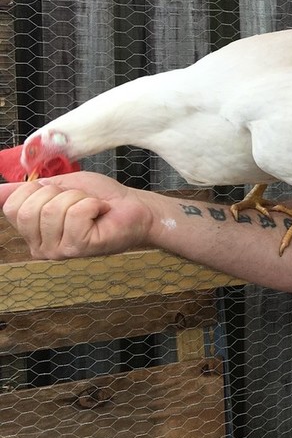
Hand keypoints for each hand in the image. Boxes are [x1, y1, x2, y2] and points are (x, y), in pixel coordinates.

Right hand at [1, 172, 154, 259]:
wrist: (134, 207)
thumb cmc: (101, 197)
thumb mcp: (59, 186)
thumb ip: (26, 190)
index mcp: (31, 232)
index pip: (11, 205)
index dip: (38, 188)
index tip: (61, 192)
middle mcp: (39, 247)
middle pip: (28, 209)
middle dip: (58, 193)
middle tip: (79, 199)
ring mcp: (58, 251)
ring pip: (51, 210)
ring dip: (78, 199)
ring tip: (92, 207)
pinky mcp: (79, 248)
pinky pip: (74, 215)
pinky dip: (91, 205)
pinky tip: (100, 213)